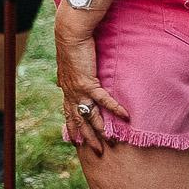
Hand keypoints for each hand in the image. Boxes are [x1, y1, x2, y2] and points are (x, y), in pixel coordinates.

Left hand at [54, 14, 130, 152]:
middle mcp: (71, 93)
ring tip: (110, 142)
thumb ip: (68, 77)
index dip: (73, 128)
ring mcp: (78, 90)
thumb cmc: (71, 46)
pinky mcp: (88, 83)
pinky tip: (126, 117)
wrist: (70, 36)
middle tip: (97, 151)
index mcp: (67, 89)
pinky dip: (115, 109)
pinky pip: (104, 100)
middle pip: (79, 121)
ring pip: (90, 116)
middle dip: (87, 137)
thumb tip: (63, 82)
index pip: (69, 113)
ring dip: (100, 130)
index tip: (76, 142)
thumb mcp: (69, 65)